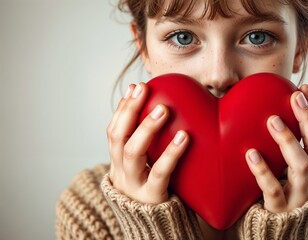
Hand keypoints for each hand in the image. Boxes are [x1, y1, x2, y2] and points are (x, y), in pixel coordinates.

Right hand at [106, 82, 188, 203]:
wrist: (155, 227)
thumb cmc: (155, 189)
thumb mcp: (146, 167)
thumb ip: (150, 145)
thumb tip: (167, 110)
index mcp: (118, 162)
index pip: (113, 130)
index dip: (122, 108)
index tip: (135, 87)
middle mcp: (121, 172)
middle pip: (117, 137)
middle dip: (129, 110)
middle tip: (143, 90)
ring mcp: (134, 185)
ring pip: (132, 152)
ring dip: (146, 127)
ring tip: (163, 109)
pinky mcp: (152, 196)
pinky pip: (160, 173)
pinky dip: (171, 153)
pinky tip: (184, 137)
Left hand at [245, 84, 307, 212]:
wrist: (281, 234)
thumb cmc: (283, 192)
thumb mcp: (291, 170)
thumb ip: (289, 147)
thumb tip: (274, 112)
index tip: (304, 89)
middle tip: (295, 97)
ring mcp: (298, 195)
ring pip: (300, 165)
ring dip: (288, 140)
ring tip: (272, 120)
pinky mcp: (280, 209)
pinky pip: (273, 189)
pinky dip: (262, 171)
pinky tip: (250, 153)